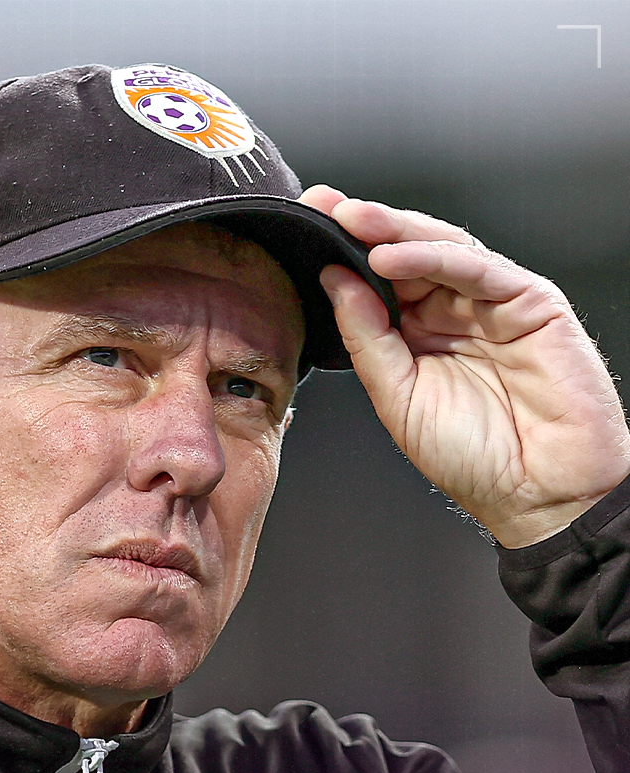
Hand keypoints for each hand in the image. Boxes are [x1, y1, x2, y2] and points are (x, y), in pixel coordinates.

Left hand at [299, 184, 629, 547]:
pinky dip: (434, 256)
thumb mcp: (397, 398)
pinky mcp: (532, 302)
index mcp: (420, 337)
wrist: (537, 494)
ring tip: (350, 220)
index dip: (345, 252)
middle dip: (363, 226)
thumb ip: (367, 339)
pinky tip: (391, 256)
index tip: (306, 226)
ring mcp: (493, 305)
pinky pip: (478, 268)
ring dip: (393, 230)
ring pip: (441, 249)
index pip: (379, 281)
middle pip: (407, 254)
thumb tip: (335, 282)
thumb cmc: (475, 459)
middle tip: (322, 206)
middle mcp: (455, 314)